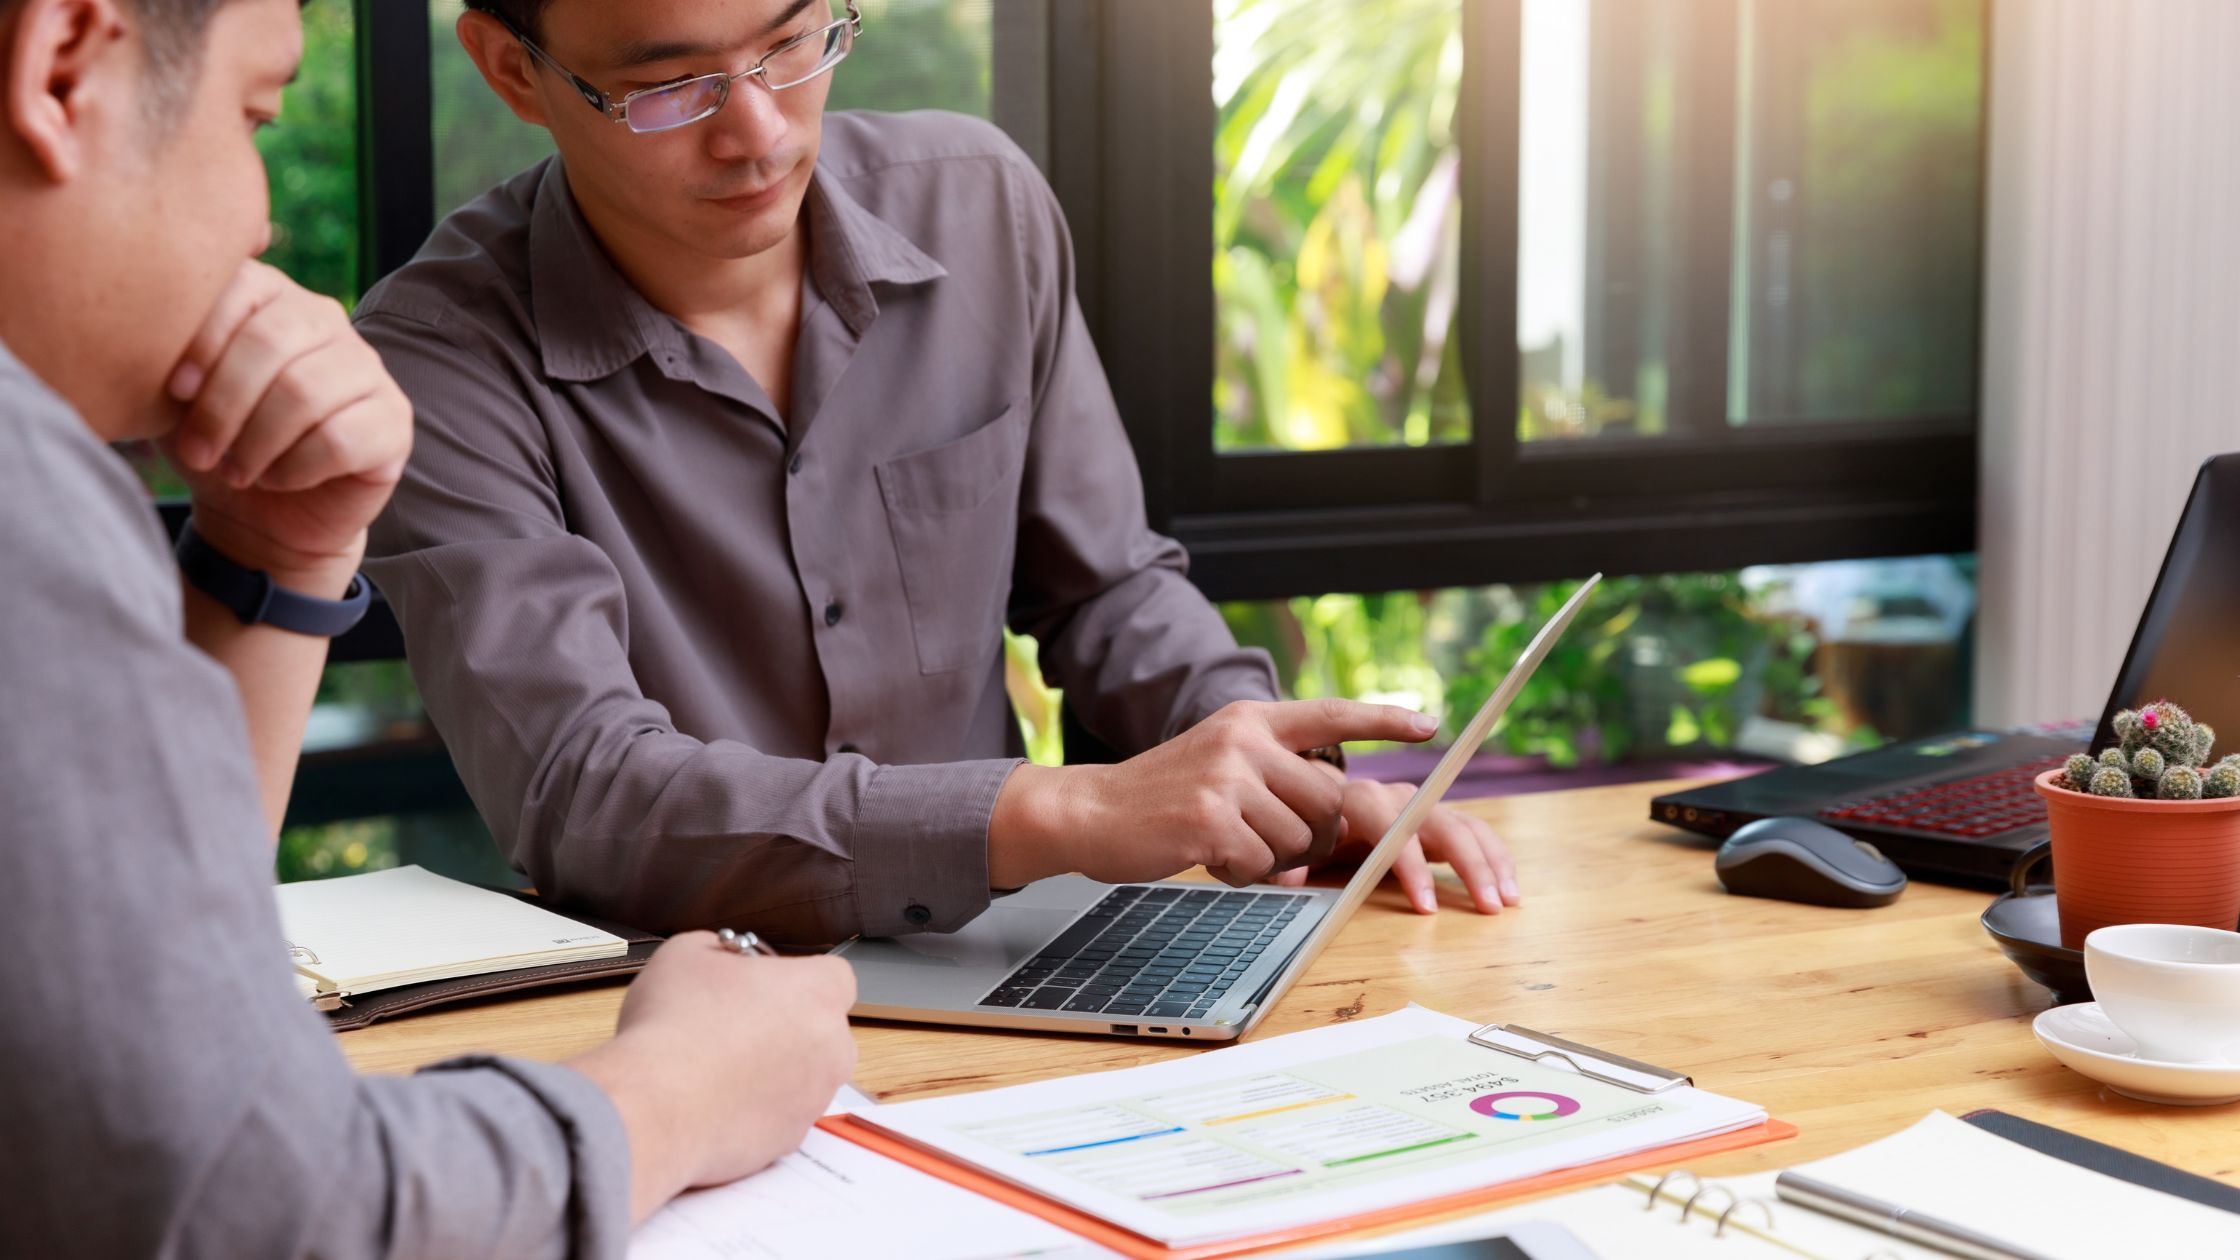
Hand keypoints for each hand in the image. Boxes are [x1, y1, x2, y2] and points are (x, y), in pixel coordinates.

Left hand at [161, 260, 411, 591]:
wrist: (262, 516)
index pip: (241, 287)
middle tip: (200, 452)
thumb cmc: (214, 444)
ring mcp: (367, 370)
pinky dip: (294, 469)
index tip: (173, 392)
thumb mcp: (176, 398)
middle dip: (224, 406)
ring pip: (305, 392)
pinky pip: (339, 439)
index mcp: (271, 297)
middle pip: (273, 342)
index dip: (202, 341)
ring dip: (256, 443)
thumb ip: (169, 357)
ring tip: (236, 471)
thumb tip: (156, 347)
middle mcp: (327, 321)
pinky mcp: (393, 422)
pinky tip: (279, 478)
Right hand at [569, 934, 857, 1220]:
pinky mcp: (790, 1141)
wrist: (655, 1106)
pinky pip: (779, 1116)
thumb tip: (720, 957)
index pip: (833, 976)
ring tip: (715, 1066)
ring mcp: (814, 1099)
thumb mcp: (685, 954)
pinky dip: (754, 1110)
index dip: (796, 978)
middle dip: (787, 1026)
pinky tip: (712, 1101)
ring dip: (771, 1070)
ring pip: (802, 1077)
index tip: (762, 984)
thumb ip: (719, 950)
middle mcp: (832, 1047)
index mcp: (818, 993)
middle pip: (821, 1029)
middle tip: (735, 1023)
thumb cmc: (674, 1026)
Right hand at [990, 698, 1438, 888]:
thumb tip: (1334, 806)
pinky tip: (1205, 856)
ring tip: (1222, 842)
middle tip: (1257, 837)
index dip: (1384, 719)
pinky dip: (1241, 873)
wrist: (1090, 810)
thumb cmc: (1162, 797)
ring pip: (1299, 839)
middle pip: (1327, 801)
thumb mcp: (1220, 761)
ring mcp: (1229, 777)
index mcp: (1251, 720)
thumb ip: (1273, 772)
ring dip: (1270, 857)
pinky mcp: (1213, 818)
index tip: (1430, 723)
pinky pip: (1262, 864)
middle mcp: (1245, 740)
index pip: (1331, 714)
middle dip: (1307, 835)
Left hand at [1272, 777, 1520, 913]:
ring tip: (1505, 902)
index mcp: (1358, 801)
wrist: (1319, 799)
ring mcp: (1421, 806)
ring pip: (1464, 825)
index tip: (1425, 905)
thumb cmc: (1311, 830)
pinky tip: (1510, 888)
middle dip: (1466, 863)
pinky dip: (1495, 858)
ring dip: (1489, 862)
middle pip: (1437, 821)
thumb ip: (1291, 862)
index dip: (1408, 862)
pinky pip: (1475, 832)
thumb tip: (1286, 880)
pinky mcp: (1439, 819)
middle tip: (1486, 905)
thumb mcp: (1297, 847)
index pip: (1388, 822)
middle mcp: (1395, 796)